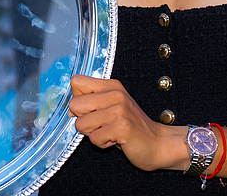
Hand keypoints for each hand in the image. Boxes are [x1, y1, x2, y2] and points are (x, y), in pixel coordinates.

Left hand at [68, 75, 185, 171]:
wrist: (157, 143)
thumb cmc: (131, 126)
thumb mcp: (112, 107)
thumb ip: (91, 103)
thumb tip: (69, 110)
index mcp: (111, 86)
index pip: (76, 82)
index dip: (79, 99)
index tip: (92, 110)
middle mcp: (115, 94)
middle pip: (74, 104)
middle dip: (83, 120)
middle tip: (102, 124)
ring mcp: (119, 110)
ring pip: (80, 124)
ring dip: (92, 134)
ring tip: (109, 132)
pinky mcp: (121, 127)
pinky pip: (93, 139)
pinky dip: (102, 144)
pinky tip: (115, 140)